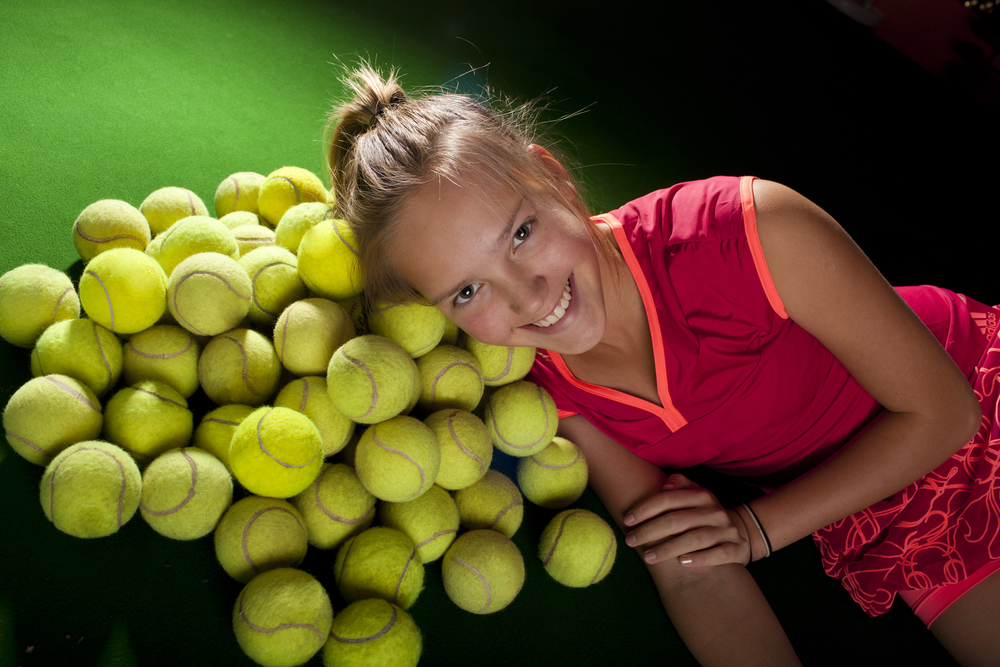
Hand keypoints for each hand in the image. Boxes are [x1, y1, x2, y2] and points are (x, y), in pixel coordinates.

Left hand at [623, 473, 751, 566]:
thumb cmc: (703, 516)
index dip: (645, 509)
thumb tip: (667, 483)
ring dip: (669, 548)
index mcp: (701, 495)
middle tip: (630, 541)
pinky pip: (718, 554)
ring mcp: (727, 530)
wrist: (739, 534)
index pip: (668, 499)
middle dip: (650, 531)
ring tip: (648, 557)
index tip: (626, 521)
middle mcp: (715, 511)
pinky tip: (682, 563)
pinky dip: (700, 558)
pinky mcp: (737, 549)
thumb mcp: (693, 498)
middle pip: (677, 520)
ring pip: (695, 538)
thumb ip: (679, 486)